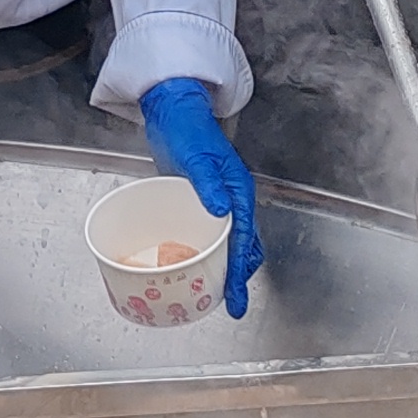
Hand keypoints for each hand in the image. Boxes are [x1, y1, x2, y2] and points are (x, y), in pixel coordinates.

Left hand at [138, 78, 265, 316]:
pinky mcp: (202, 202)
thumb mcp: (195, 157)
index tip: (235, 291)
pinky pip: (213, 234)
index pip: (244, 236)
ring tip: (221, 294)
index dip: (240, 267)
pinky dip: (212, 253)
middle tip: (232, 304)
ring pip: (231, 242)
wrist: (173, 113)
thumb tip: (221, 211)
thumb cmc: (186, 130)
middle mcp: (233, 199)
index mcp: (238, 189)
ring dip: (229, 268)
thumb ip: (207, 183)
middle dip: (240, 276)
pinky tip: (200, 266)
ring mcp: (218, 201)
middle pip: (244, 244)